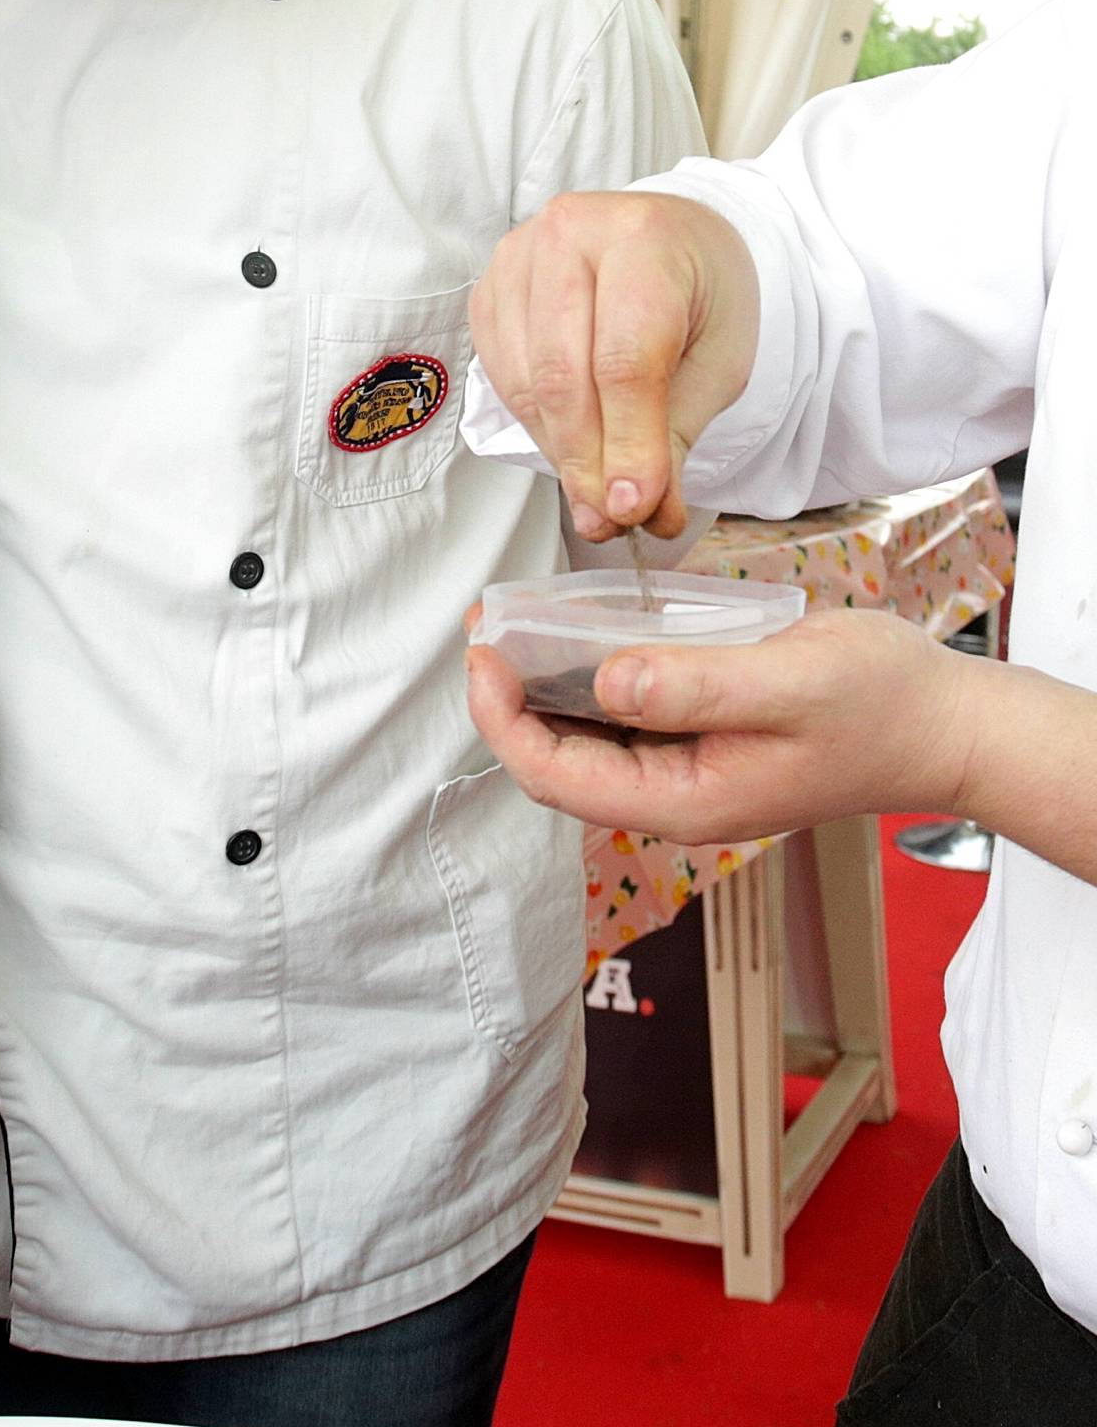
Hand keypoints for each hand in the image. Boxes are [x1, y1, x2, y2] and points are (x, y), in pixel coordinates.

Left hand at [465, 609, 978, 841]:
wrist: (944, 725)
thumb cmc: (880, 705)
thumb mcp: (788, 683)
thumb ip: (694, 686)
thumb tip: (606, 681)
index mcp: (684, 801)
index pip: (555, 776)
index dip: (501, 718)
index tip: (482, 652)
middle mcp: (676, 798)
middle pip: (557, 764)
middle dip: (509, 701)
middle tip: (486, 626)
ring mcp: (689, 774)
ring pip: (586, 743)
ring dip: (543, 690)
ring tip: (515, 625)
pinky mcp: (703, 745)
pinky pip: (625, 724)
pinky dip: (589, 682)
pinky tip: (578, 637)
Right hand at [468, 190, 759, 538]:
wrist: (677, 243)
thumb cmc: (703, 297)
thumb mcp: (718, 365)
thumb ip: (674, 437)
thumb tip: (636, 512)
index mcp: (643, 237)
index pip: (625, 358)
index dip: (628, 442)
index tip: (635, 507)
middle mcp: (569, 234)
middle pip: (563, 372)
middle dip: (587, 459)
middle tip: (611, 517)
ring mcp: (518, 258)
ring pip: (525, 382)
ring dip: (560, 452)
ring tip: (597, 491)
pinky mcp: (490, 289)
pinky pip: (501, 377)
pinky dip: (536, 425)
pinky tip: (572, 441)